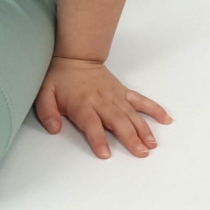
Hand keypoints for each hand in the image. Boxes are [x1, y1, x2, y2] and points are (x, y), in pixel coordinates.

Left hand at [34, 56, 172, 158]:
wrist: (75, 56)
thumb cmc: (60, 77)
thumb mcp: (45, 92)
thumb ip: (47, 111)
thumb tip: (53, 128)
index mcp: (82, 104)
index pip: (91, 124)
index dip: (98, 139)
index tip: (105, 153)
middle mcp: (101, 101)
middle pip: (117, 121)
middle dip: (130, 137)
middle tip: (141, 153)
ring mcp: (115, 96)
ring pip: (131, 114)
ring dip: (143, 129)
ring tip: (151, 145)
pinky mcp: (123, 92)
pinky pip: (140, 101)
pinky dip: (154, 109)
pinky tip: (165, 119)